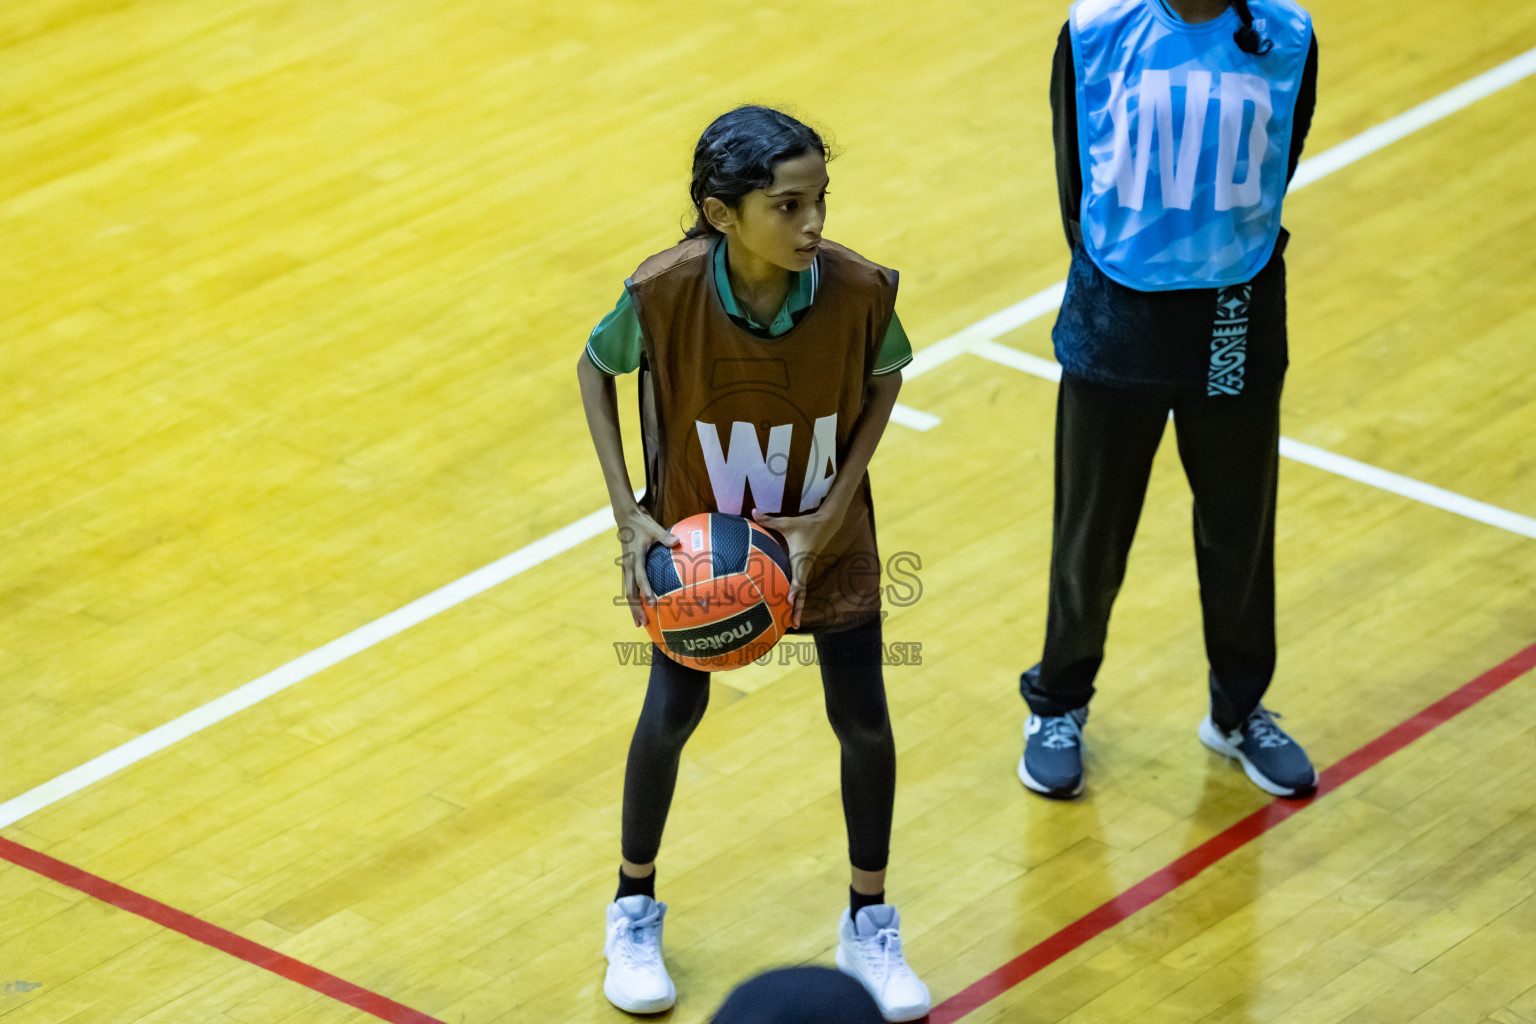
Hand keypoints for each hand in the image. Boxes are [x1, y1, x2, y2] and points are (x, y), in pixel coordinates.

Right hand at [616, 507, 678, 627]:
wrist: (626, 519)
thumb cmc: (642, 524)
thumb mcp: (653, 528)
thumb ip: (665, 536)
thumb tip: (677, 542)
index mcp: (634, 558)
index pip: (640, 578)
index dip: (645, 590)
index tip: (652, 602)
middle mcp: (628, 566)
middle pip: (630, 592)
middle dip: (636, 608)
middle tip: (643, 623)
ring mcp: (626, 569)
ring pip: (628, 593)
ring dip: (633, 608)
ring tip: (640, 624)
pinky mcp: (627, 570)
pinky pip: (630, 588)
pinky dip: (634, 600)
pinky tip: (640, 610)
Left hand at [750, 503, 844, 629]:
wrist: (827, 524)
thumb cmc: (805, 524)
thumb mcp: (787, 522)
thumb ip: (769, 519)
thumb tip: (753, 510)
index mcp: (800, 560)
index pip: (797, 579)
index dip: (793, 589)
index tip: (788, 600)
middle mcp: (803, 568)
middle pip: (801, 593)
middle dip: (797, 609)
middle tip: (792, 625)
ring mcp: (805, 570)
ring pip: (802, 592)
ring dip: (797, 607)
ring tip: (792, 623)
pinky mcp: (804, 569)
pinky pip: (800, 586)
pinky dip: (797, 598)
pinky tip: (789, 606)